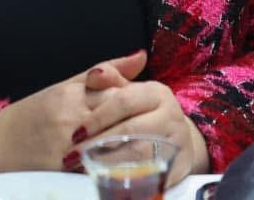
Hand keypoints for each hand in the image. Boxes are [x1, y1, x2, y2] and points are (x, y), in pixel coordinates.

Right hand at [0, 51, 144, 175]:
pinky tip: (123, 169)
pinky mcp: (61, 171)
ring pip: (110, 145)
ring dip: (128, 147)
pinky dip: (111, 167)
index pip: (119, 96)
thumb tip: (142, 55)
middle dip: (136, 125)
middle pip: (117, 119)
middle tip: (152, 131)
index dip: (135, 104)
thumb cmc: (37, 114)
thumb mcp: (68, 86)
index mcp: (73, 95)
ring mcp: (65, 146)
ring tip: (143, 150)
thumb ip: (107, 71)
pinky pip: (95, 168)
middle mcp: (70, 118)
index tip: (144, 110)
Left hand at [77, 77, 211, 182]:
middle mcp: (170, 114)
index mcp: (156, 93)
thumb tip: (94, 74)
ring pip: (140, 153)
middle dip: (99, 143)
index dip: (97, 118)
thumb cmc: (144, 115)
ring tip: (86, 168)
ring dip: (109, 162)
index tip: (75, 134)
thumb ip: (110, 80)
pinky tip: (108, 180)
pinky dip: (129, 178)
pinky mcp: (179, 166)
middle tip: (73, 156)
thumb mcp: (130, 92)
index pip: (124, 101)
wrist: (176, 141)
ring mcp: (177, 141)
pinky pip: (151, 173)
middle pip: (132, 128)